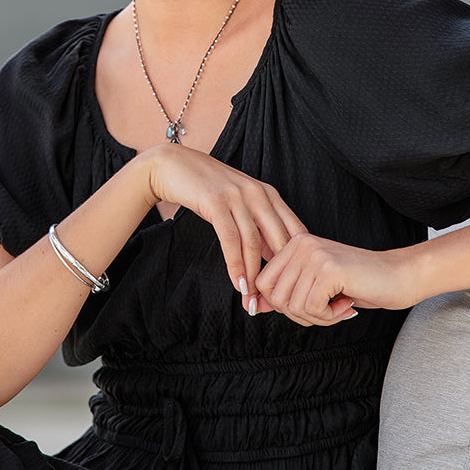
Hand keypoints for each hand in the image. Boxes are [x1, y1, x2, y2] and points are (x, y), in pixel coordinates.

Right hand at [143, 144, 303, 311]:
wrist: (173, 166)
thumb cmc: (207, 187)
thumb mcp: (239, 202)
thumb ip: (258, 225)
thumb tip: (274, 259)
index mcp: (269, 194)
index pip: (294, 231)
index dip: (296, 261)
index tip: (291, 287)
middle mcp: (258, 193)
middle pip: (278, 240)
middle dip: (277, 275)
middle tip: (273, 303)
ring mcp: (237, 196)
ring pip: (254, 243)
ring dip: (254, 275)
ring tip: (252, 299)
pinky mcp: (216, 202)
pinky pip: (230, 240)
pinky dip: (235, 265)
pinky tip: (237, 283)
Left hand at [255, 232, 420, 325]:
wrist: (399, 276)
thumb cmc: (359, 284)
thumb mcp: (314, 289)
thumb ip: (283, 295)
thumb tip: (252, 307)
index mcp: (294, 243)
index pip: (264, 284)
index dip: (284, 306)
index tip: (311, 305)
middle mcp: (300, 243)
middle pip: (275, 298)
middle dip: (301, 315)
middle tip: (328, 309)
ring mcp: (313, 253)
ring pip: (293, 306)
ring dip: (318, 317)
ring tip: (339, 305)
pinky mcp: (328, 268)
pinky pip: (312, 308)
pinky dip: (329, 317)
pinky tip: (347, 304)